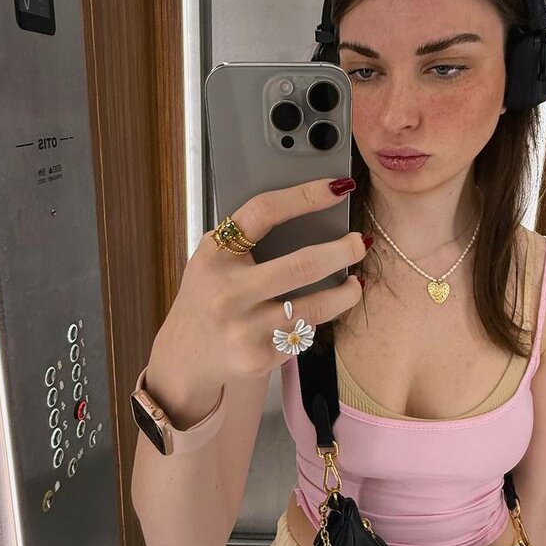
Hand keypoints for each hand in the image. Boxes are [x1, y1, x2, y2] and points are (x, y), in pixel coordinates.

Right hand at [156, 177, 366, 385]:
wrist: (185, 356)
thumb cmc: (208, 298)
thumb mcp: (213, 260)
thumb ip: (247, 240)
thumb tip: (311, 213)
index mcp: (215, 255)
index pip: (264, 213)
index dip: (305, 196)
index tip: (337, 188)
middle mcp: (228, 292)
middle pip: (302, 265)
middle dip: (343, 252)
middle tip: (361, 243)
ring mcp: (244, 328)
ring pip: (315, 307)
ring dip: (346, 294)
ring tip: (354, 284)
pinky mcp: (260, 357)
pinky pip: (303, 333)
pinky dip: (313, 322)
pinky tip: (313, 316)